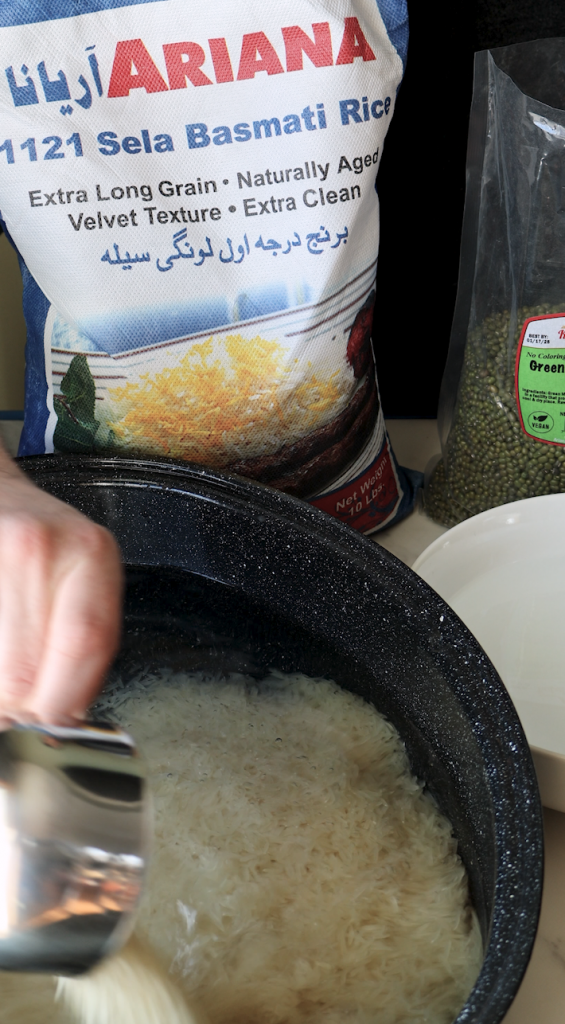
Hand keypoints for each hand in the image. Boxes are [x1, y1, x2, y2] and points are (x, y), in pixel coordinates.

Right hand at [0, 448, 122, 727]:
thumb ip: (85, 640)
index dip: (64, 702)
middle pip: (28, 666)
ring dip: (0, 692)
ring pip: (0, 667)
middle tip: (14, 713)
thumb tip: (66, 720)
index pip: (86, 646)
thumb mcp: (84, 574)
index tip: (50, 727)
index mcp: (91, 552)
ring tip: (5, 684)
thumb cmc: (43, 544)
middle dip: (18, 706)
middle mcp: (43, 545)